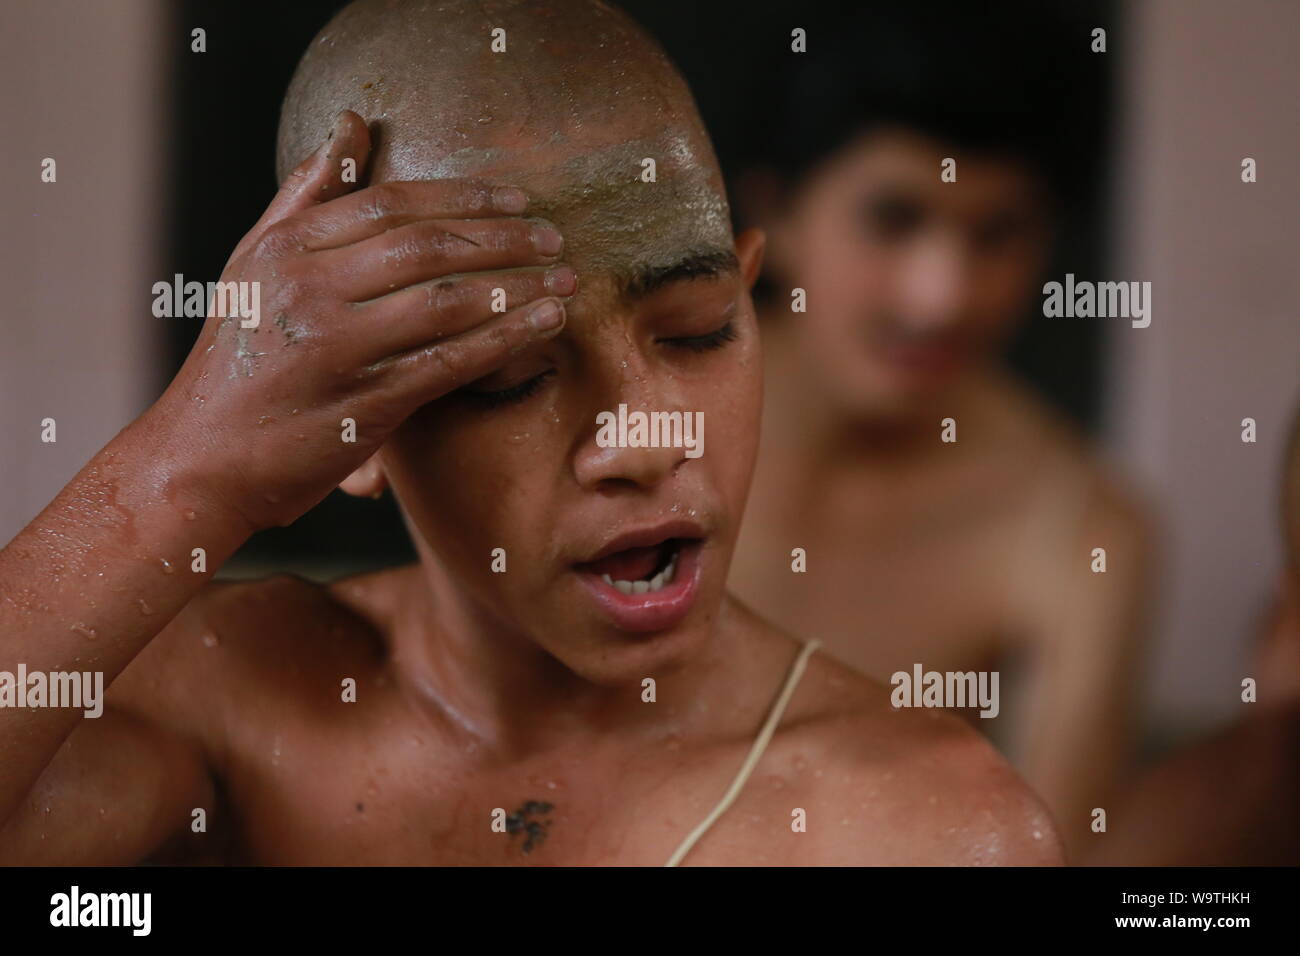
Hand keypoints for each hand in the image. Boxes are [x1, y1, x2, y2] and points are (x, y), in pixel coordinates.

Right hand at [159, 110, 572, 530]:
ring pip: (447, 301)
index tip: (518, 196)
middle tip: (555, 235)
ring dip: (518, 285)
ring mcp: (337, 349)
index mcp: (285, 250)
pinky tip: (544, 324)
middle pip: (427, 246)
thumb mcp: (253, 266)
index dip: (464, 195)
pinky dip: (506, 339)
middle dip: (503, 237)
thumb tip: (351, 125)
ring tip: (566, 278)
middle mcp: (309, 291)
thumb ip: (304, 195)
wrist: (201, 461)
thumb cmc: (237, 360)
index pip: (390, 203)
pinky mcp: (365, 405)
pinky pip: (451, 362)